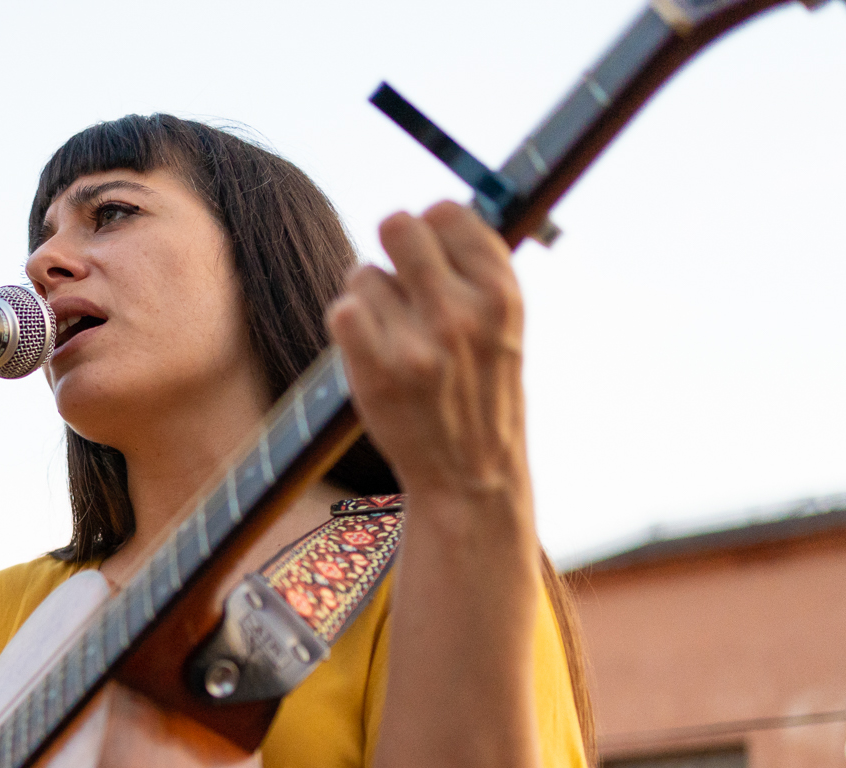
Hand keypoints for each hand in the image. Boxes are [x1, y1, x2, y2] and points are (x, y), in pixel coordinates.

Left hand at [327, 202, 529, 514]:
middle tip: (399, 285)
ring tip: (394, 338)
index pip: (447, 211)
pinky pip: (342, 311)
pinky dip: (349, 327)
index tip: (430, 256)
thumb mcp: (503, 328)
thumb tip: (430, 214)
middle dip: (391, 249)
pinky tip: (370, 352)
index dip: (430, 229)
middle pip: (397, 225)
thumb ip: (474, 273)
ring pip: (363, 274)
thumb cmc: (481, 393)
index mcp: (502, 295)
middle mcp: (462, 313)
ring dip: (370, 299)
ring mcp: (418, 344)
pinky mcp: (376, 372)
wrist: (470, 477)